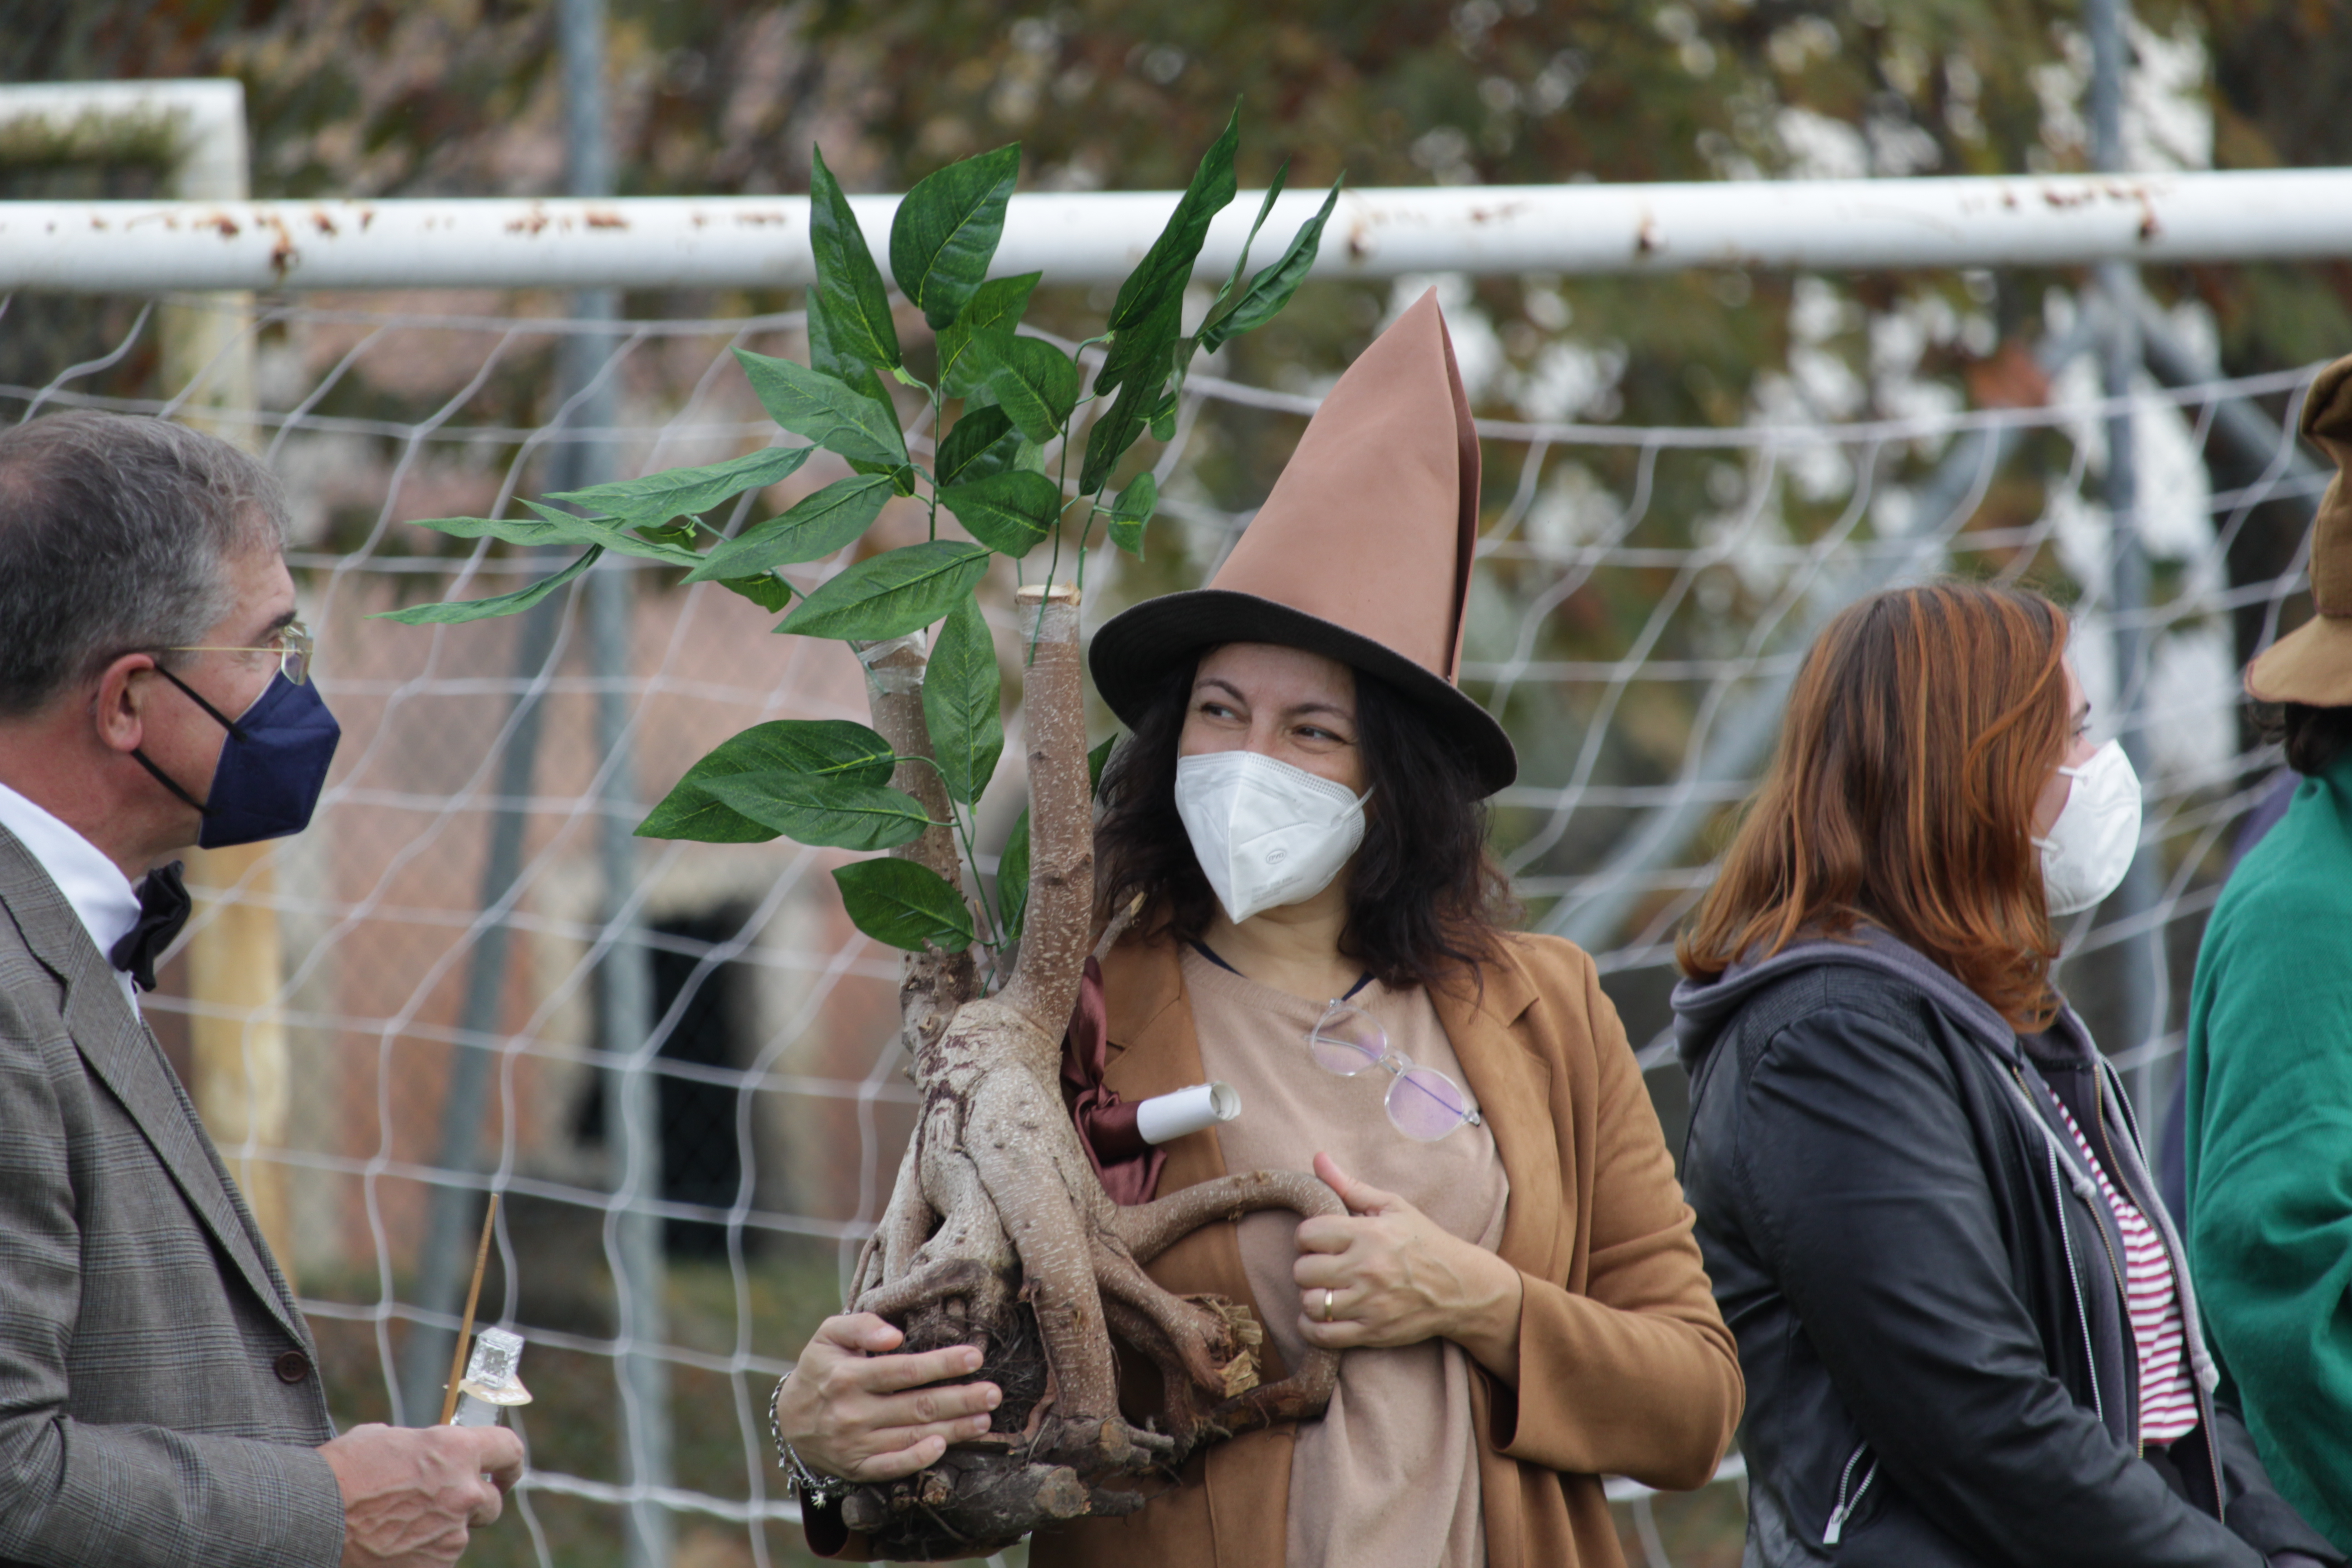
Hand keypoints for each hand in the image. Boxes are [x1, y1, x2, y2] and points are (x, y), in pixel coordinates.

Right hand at [319, 1423, 523, 1567]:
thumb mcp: (384, 1439)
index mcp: (456, 1451)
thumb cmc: (340, 1472)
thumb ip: (419, 1447)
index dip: (509, 1461)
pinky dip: (418, 1557)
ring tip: (391, 1528)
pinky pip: (436, 1561)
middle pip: (490, 1503)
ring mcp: (450, 1537)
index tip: (506, 1471)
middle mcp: (463, 1493)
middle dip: (470, 1504)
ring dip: (437, 1532)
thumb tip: (422, 1454)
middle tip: (439, 1505)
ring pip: (457, 1536)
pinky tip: (386, 1549)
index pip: (508, 1449)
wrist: (310, 1519)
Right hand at [776, 1313, 1001, 1483]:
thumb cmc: (821, 1369)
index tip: (974, 1357)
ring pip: (912, 1436)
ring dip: (953, 1428)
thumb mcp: (828, 1335)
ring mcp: (857, 1444)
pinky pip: (892, 1466)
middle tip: (993, 1393)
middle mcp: (853, 1412)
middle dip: (959, 1399)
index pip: (903, 1371)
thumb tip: (894, 1335)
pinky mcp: (860, 1467)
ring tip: (985, 1418)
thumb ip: (860, 1325)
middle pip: (915, 1406)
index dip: (940, 1364)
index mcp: (848, 1376)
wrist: (791, 1421)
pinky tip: (943, 1447)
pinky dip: (917, 1460)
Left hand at [1292, 1152, 1522, 1381]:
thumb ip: (1350, 1186)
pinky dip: (1313, 1327)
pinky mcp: (1373, 1331)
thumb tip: (1318, 1157)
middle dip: (1308, 1267)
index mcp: (1369, 1234)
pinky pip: (1324, 1335)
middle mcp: (1367, 1269)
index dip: (1307, 1237)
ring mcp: (1370, 1303)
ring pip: (1311, 1303)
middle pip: (1303, 1270)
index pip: (1308, 1234)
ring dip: (1311, 1297)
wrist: (1461, 1288)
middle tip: (1322, 1266)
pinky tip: (1322, 1316)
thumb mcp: (1393, 1207)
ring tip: (1325, 1290)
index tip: (1319, 1241)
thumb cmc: (1424, 1242)